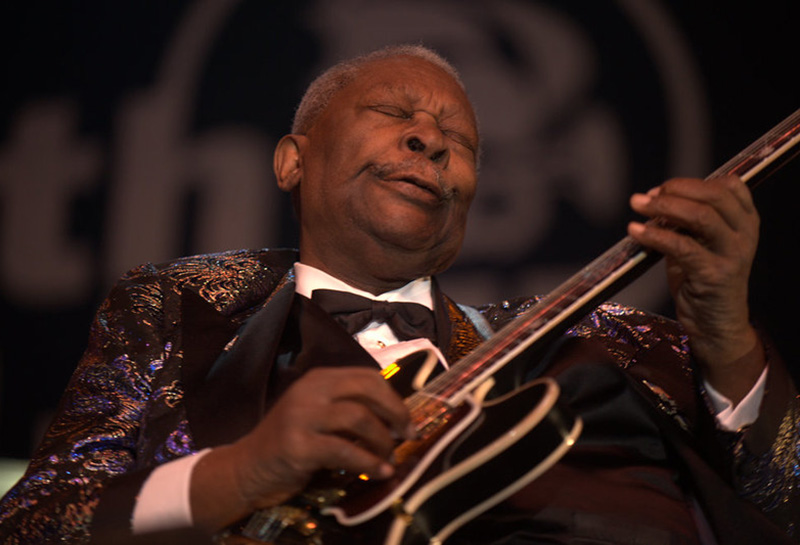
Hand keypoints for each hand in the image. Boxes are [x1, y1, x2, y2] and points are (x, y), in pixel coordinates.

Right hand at [191, 367, 412, 530]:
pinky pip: (345, 450)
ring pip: (359, 417)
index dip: (392, 396)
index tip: (406, 418)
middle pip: (366, 390)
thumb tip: (395, 417)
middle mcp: (309, 391)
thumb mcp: (318, 416)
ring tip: (390, 457)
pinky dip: (369, 462)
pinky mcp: (298, 445)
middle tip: (408, 434)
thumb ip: (347, 409)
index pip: (366, 376)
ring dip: (383, 440)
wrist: (246, 468)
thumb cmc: (289, 443)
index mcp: (318, 379)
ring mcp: (301, 416)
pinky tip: (380, 472)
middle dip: (395, 412)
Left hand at [628, 175, 763, 401]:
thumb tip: (653, 198)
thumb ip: (685, 221)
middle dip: (675, 191)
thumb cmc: (702, 280)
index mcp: (745, 222)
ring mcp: (733, 255)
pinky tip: (636, 231)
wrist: (715, 325)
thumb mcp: (699, 243)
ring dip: (664, 207)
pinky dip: (656, 235)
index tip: (662, 189)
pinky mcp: (715, 275)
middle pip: (713, 196)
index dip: (691, 183)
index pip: (728, 185)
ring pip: (701, 217)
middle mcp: (744, 235)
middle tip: (645, 197)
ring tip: (637, 206)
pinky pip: (682, 247)